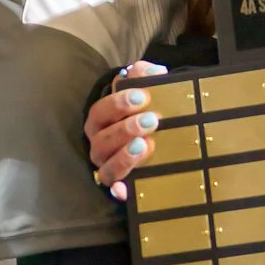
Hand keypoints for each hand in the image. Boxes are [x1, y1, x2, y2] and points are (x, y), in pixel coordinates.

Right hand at [87, 61, 167, 197]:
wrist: (164, 136)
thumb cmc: (148, 110)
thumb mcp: (148, 90)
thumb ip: (147, 75)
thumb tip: (155, 72)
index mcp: (102, 121)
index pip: (100, 111)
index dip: (117, 103)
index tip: (142, 96)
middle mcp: (101, 146)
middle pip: (101, 141)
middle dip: (125, 129)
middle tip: (151, 120)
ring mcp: (110, 167)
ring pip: (106, 168)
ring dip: (123, 157)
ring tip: (145, 145)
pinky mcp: (122, 186)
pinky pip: (116, 192)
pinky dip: (120, 191)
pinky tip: (126, 189)